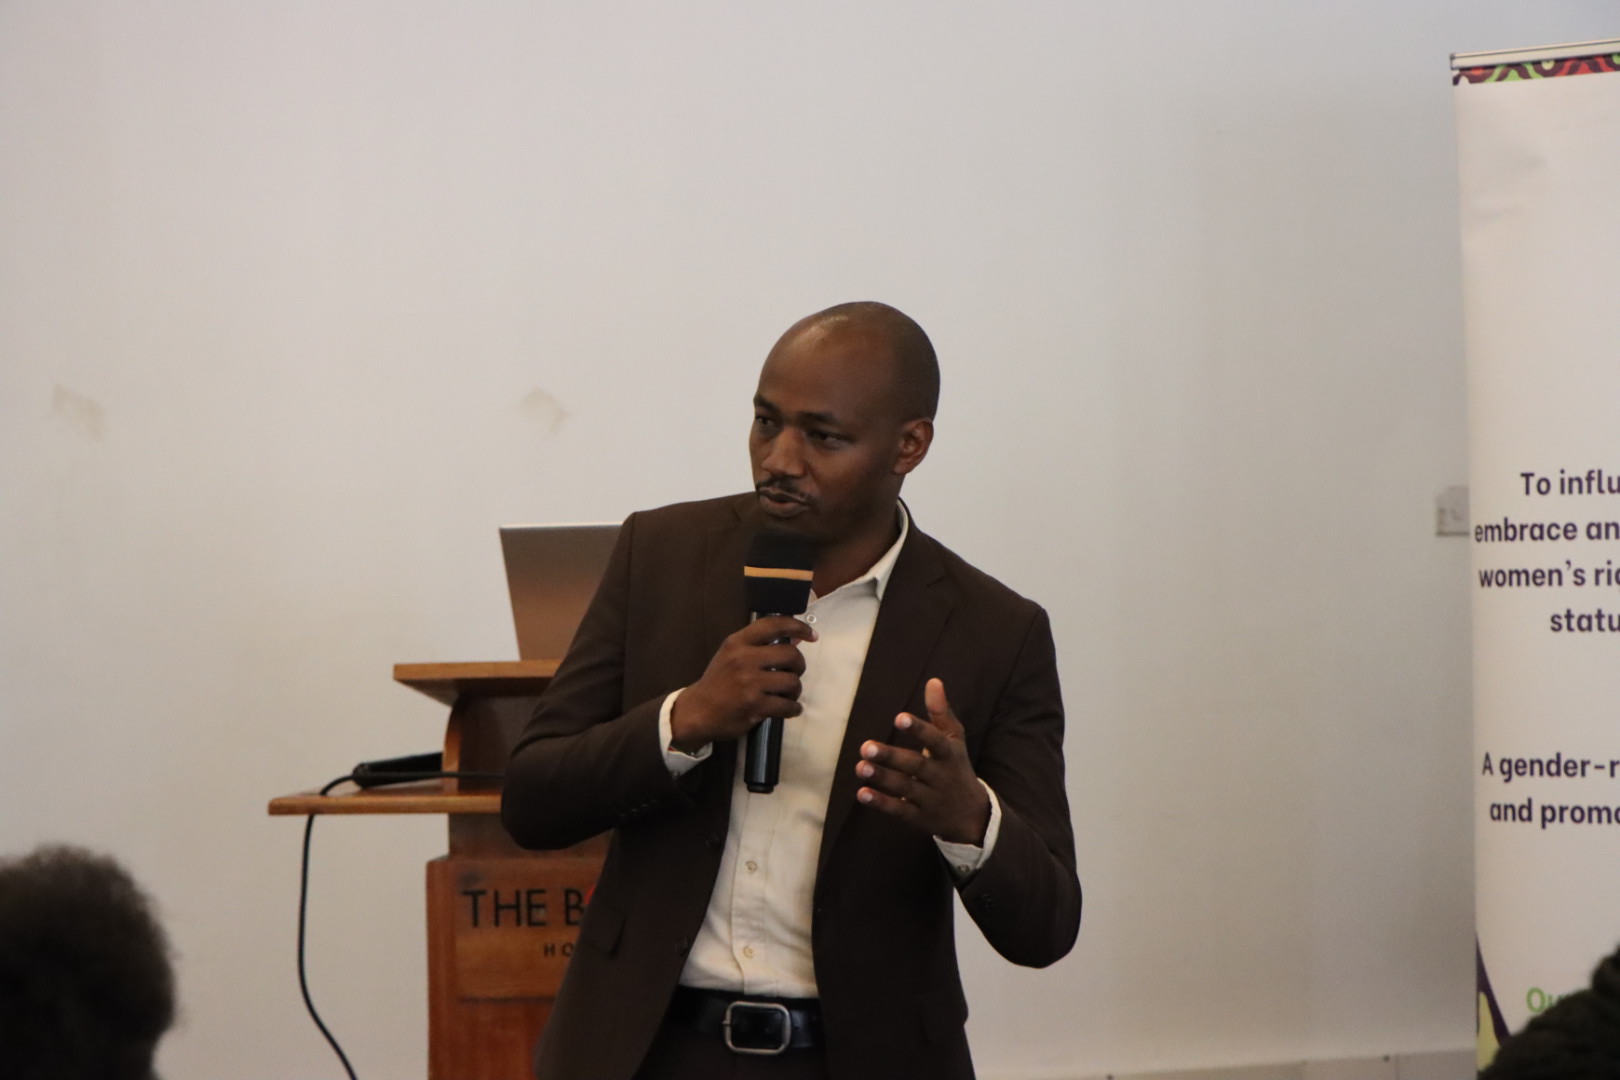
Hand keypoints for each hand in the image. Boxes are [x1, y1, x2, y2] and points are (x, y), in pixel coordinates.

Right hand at [669, 616, 815, 750]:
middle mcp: (744, 659)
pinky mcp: (755, 706)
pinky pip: (787, 706)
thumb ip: (760, 645)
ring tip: (789, 694)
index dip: (798, 627)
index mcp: (737, 642)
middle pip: (791, 655)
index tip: (812, 635)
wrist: (698, 711)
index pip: (774, 624)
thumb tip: (796, 637)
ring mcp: (749, 683)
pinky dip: (793, 708)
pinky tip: (789, 709)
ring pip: (792, 682)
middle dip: (799, 665)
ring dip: (795, 690)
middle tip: (794, 672)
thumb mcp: (732, 655)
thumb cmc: (719, 681)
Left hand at [855, 678, 989, 844]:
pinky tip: (862, 793)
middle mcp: (941, 777)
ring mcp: (930, 799)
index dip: (919, 729)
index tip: (899, 717)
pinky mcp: (918, 817)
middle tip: (865, 747)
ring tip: (860, 766)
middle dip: (891, 757)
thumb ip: (941, 712)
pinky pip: (899, 810)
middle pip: (916, 766)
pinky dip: (881, 803)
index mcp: (950, 754)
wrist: (972, 816)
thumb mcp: (954, 740)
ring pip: (905, 788)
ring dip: (882, 778)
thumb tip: (933, 681)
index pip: (936, 740)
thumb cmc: (956, 768)